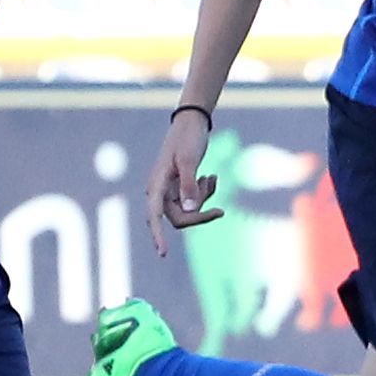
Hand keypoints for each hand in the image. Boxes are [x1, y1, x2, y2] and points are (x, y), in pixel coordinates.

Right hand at [144, 109, 222, 254]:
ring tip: (212, 178)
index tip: (163, 254)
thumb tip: (189, 211)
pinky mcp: (181, 187)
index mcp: (157, 185)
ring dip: (204, 198)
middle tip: (221, 210)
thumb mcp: (190, 160)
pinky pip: (194, 200)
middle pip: (180, 218)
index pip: (155, 217)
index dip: (157, 236)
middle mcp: (161, 191)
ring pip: (190, 210)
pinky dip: (206, 192)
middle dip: (200, 213)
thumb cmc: (188, 138)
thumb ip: (189, 185)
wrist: (192, 122)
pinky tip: (211, 177)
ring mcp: (171, 190)